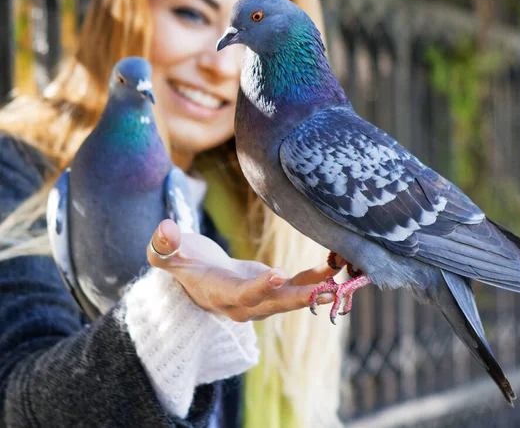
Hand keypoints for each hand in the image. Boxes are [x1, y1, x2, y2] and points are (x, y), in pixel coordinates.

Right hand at [147, 219, 336, 321]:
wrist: (199, 275)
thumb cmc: (183, 260)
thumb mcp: (167, 253)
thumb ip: (163, 246)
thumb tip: (164, 230)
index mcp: (219, 294)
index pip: (240, 295)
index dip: (257, 288)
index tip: (277, 275)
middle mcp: (243, 303)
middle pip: (273, 304)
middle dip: (300, 299)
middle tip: (327, 291)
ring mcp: (261, 298)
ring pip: (290, 298)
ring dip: (316, 289)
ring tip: (341, 278)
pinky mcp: (273, 288)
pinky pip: (297, 286)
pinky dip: (316, 278)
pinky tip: (336, 266)